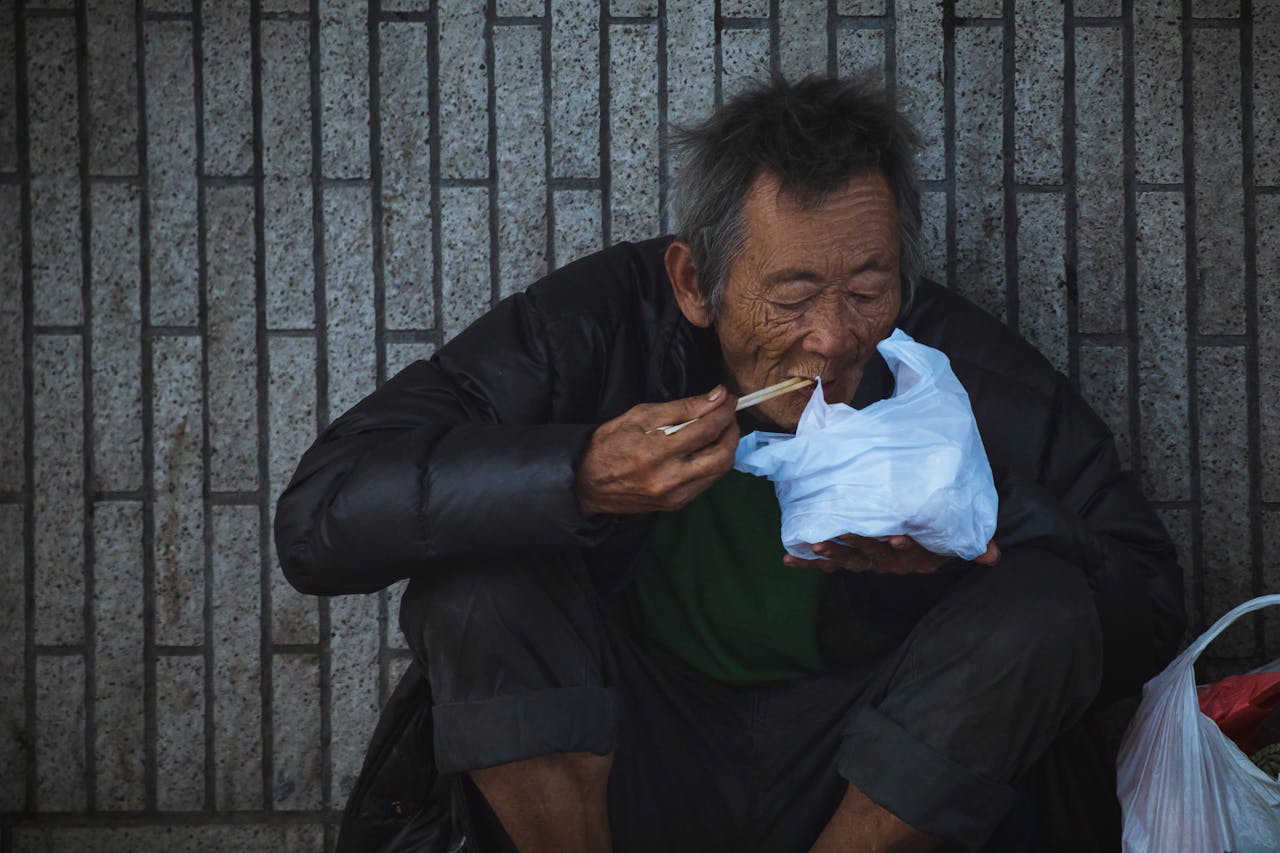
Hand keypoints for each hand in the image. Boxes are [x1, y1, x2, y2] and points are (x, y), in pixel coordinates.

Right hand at [576, 386, 739, 515]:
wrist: (586, 482)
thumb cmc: (609, 443)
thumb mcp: (641, 415)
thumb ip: (682, 408)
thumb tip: (716, 398)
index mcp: (656, 451)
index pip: (706, 429)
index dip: (724, 411)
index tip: (729, 399)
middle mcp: (669, 478)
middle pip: (722, 455)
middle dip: (732, 431)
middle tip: (728, 415)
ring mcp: (675, 495)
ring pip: (719, 471)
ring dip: (726, 447)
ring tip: (718, 430)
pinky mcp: (676, 505)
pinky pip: (707, 482)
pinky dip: (712, 463)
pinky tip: (704, 450)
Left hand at [782, 534, 1000, 574]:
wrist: (925, 554)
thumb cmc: (936, 542)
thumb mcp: (955, 546)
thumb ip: (974, 547)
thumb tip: (993, 554)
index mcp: (908, 557)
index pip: (904, 552)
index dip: (899, 546)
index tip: (895, 538)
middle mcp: (886, 562)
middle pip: (868, 555)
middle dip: (850, 546)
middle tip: (832, 537)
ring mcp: (867, 563)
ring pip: (845, 560)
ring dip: (825, 555)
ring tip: (807, 547)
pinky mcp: (851, 560)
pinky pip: (827, 564)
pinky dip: (808, 563)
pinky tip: (788, 559)